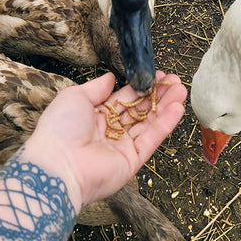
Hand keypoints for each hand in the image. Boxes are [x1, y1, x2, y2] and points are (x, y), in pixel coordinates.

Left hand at [20, 71, 185, 210]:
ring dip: (166, 107)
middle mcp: (110, 131)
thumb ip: (97, 87)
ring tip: (181, 90)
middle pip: (139, 110)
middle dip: (158, 95)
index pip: (124, 99)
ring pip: (148, 123)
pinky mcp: (132, 161)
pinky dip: (165, 124)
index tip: (157, 75)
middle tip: (175, 81)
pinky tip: (177, 108)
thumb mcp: (75, 96)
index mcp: (95, 116)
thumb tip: (111, 77)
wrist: (59, 165)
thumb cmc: (61, 128)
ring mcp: (122, 147)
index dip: (140, 87)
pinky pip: (151, 139)